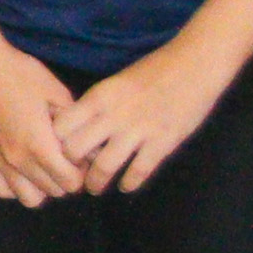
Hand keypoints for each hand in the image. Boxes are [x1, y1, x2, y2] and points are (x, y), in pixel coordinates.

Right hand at [0, 34, 83, 208]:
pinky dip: (16, 188)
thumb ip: (75, 123)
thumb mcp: (56, 92)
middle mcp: (19, 160)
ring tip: (46, 169)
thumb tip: (90, 144)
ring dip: (43, 188)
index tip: (82, 157)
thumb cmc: (20, 75)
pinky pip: (3, 191)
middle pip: (55, 191)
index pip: (71, 182)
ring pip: (30, 198)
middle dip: (67, 179)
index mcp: (39, 145)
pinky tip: (23, 171)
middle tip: (68, 160)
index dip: (82, 173)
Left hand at [56, 40, 235, 194]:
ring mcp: (138, 130)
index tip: (60, 152)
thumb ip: (98, 105)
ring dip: (96, 182)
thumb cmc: (156, 70)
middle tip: (74, 175)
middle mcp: (112, 115)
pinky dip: (129, 183)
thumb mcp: (116, 83)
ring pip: (104, 166)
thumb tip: (78, 128)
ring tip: (95, 188)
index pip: (61, 127)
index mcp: (98, 97)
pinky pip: (138, 171)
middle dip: (71, 167)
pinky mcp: (163, 142)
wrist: (195, 64)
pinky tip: (126, 186)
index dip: (56, 143)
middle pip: (75, 150)